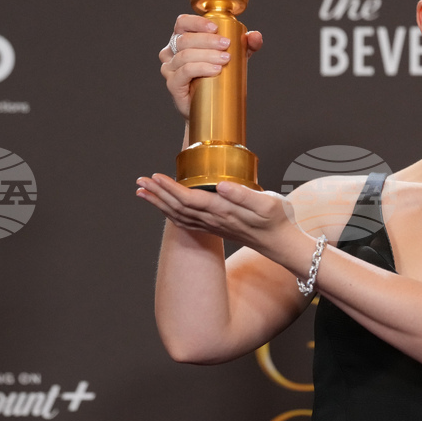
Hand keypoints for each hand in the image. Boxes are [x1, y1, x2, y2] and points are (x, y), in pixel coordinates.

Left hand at [136, 174, 304, 262]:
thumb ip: (244, 194)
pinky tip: (163, 207)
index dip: (170, 188)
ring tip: (142, 192)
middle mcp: (213, 220)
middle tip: (140, 181)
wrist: (281, 244)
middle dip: (157, 193)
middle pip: (177, 207)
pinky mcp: (214, 228)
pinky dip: (170, 213)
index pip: (189, 199)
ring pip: (178, 216)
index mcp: (223, 210)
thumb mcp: (268, 203)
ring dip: (158, 204)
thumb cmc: (277, 220)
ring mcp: (212, 226)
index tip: (155, 177)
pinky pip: (185, 222)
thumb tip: (221, 185)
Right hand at [159, 15, 263, 119]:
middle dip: (208, 40)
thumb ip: (247, 45)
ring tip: (226, 59)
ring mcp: (170, 69)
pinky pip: (184, 72)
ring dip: (207, 54)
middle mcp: (171, 52)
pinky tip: (215, 70)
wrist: (210, 109)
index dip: (197, 22)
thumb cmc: (218, 78)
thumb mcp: (235, 58)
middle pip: (185, 39)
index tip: (216, 28)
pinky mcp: (173, 84)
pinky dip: (200, 68)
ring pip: (185, 55)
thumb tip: (255, 35)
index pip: (182, 23)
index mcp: (181, 39)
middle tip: (227, 44)